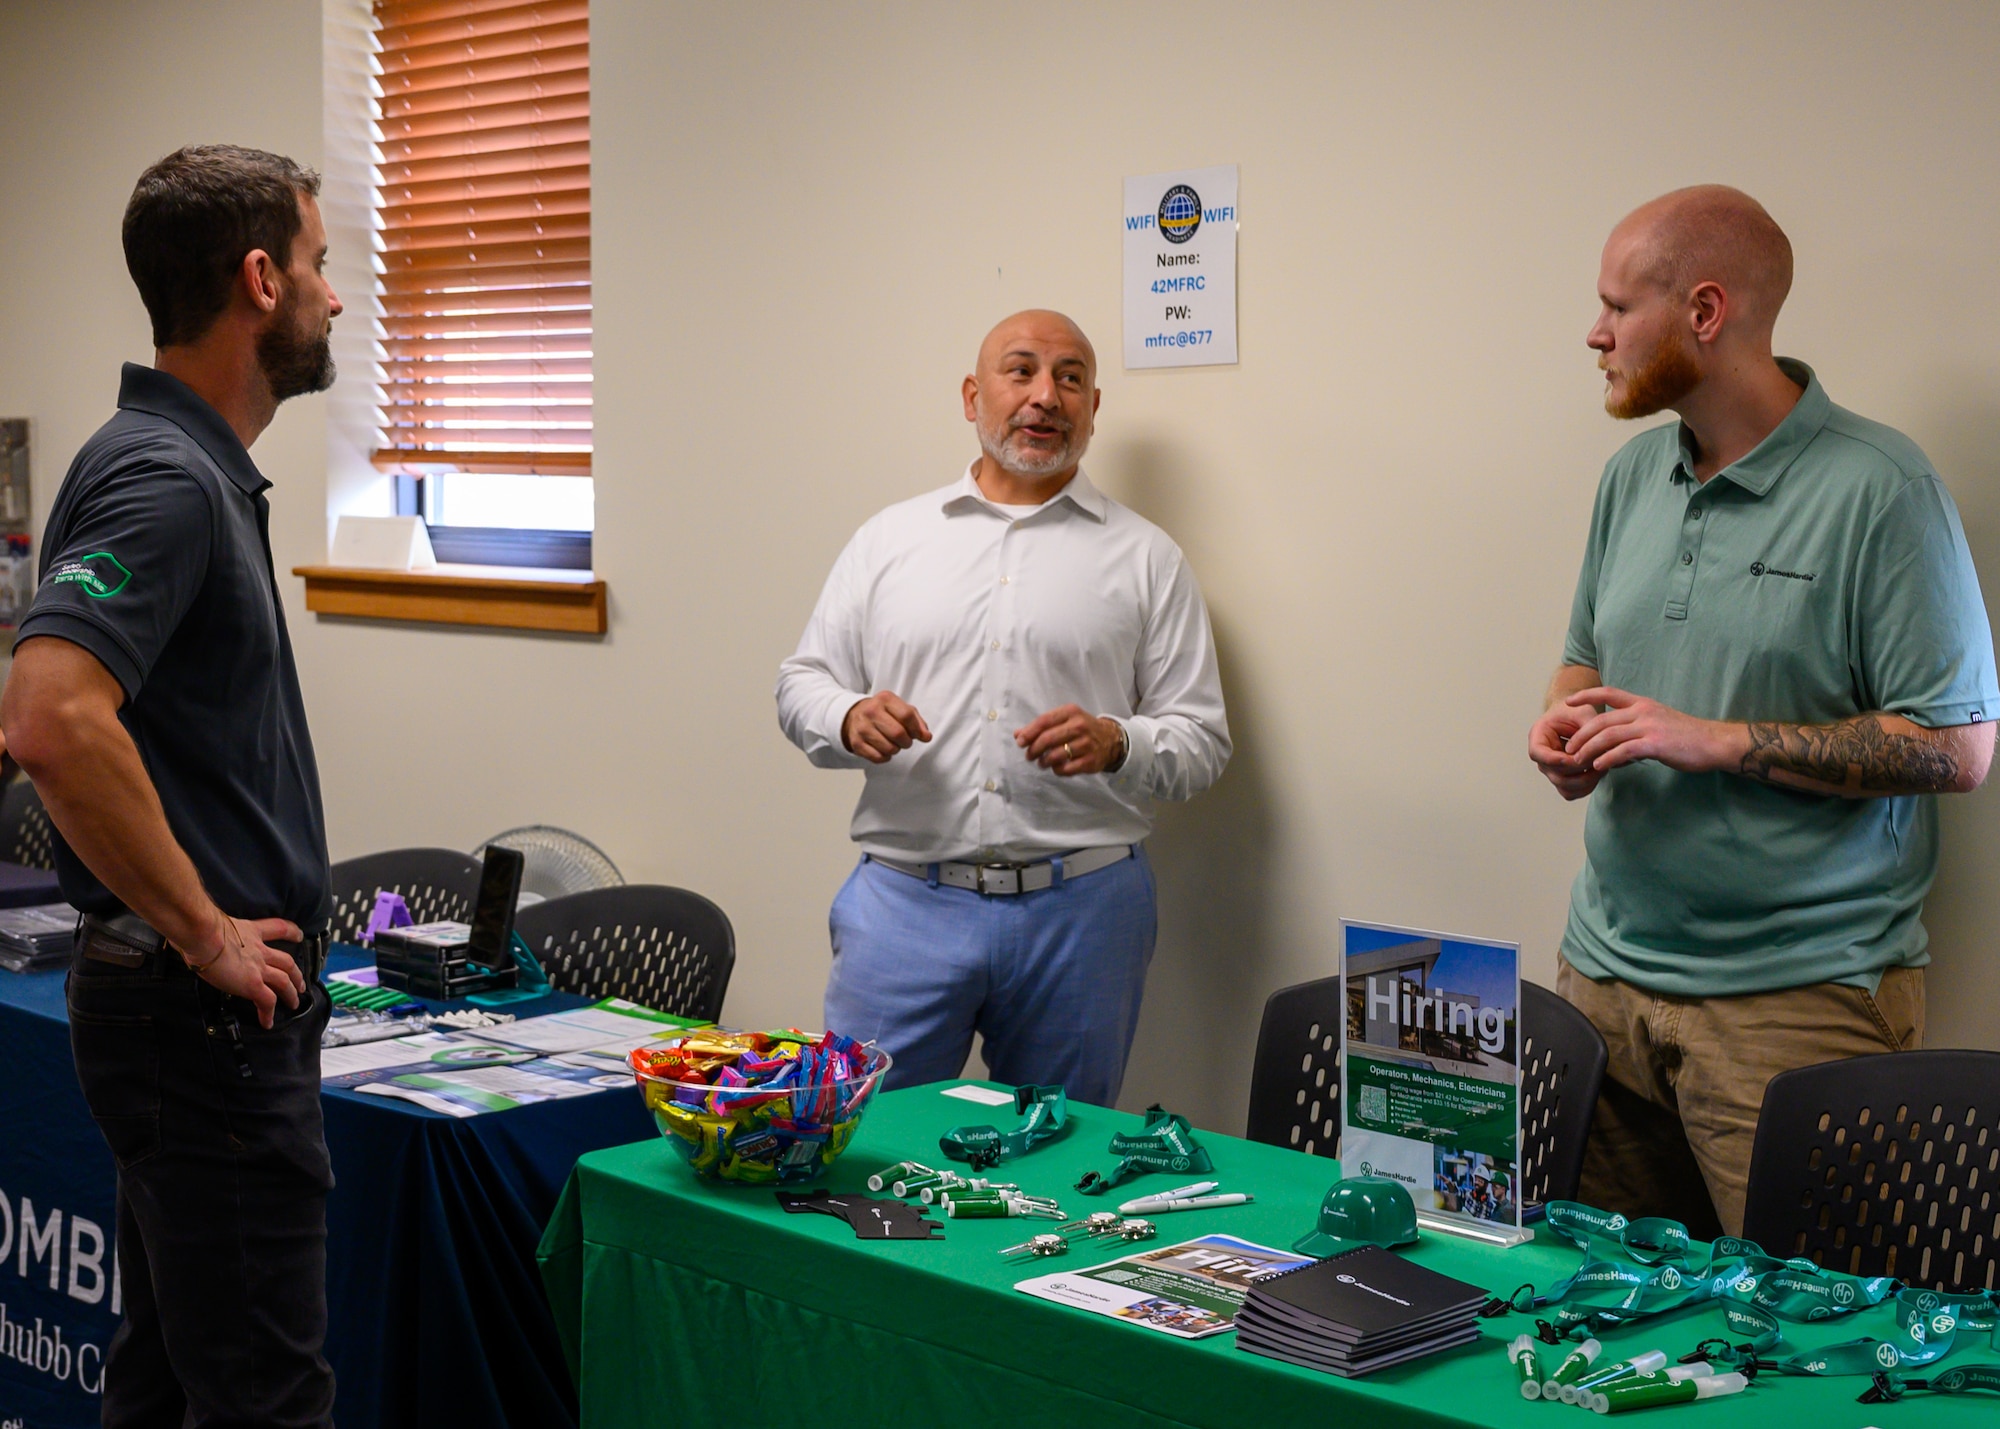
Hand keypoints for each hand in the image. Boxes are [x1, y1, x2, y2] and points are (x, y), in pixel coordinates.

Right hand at [185, 913, 304, 1029]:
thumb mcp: (214, 926)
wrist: (203, 934)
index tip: (299, 936)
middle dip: (296, 974)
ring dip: (291, 993)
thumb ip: (215, 933)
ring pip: (284, 981)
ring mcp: (258, 968)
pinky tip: (268, 1023)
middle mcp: (259, 950)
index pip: (278, 928)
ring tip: (294, 1003)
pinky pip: (267, 1001)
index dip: (291, 932)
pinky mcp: (252, 984)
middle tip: (301, 984)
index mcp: (250, 932)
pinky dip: (269, 1013)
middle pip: (287, 962)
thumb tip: (198, 939)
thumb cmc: (199, 927)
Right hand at [842, 691, 931, 763]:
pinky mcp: (856, 743)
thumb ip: (917, 721)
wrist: (854, 715)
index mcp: (885, 699)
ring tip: (892, 743)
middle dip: (907, 742)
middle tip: (905, 741)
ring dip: (896, 749)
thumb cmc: (882, 713)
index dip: (917, 729)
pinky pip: (878, 757)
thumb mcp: (900, 709)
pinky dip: (885, 757)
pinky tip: (883, 749)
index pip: (907, 715)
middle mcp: (871, 711)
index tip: (919, 735)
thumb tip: (926, 736)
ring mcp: (862, 727)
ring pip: (889, 748)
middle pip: (898, 733)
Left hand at [1015, 705, 1123, 775]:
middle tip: (1029, 755)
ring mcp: (1086, 744)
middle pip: (1047, 739)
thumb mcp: (1064, 720)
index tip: (1020, 742)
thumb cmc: (1081, 728)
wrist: (1110, 739)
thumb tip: (1018, 735)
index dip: (1029, 732)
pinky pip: (1066, 769)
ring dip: (1043, 761)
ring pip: (1055, 755)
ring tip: (1042, 762)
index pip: (1044, 721)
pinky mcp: (1090, 761)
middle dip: (1033, 749)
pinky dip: (1057, 770)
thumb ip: (1041, 726)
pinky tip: (1056, 767)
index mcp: (1071, 712)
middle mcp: (1080, 726)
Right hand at [1528, 700, 1604, 800]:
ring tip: (1602, 766)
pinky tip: (1598, 773)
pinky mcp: (1563, 779)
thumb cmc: (1575, 712)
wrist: (1575, 718)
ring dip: (1585, 781)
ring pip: (1565, 787)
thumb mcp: (1582, 712)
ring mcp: (1552, 771)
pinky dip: (1586, 787)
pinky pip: (1572, 792)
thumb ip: (1589, 726)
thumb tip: (1597, 746)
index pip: (1537, 753)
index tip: (1572, 757)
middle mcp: (1542, 757)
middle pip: (1554, 774)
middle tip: (1598, 758)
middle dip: (1579, 769)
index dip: (1554, 759)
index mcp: (1538, 737)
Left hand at [1562, 686, 1738, 775]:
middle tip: (1569, 749)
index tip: (1568, 702)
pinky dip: (1608, 759)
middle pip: (1602, 720)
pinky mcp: (1655, 744)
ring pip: (1608, 736)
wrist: (1714, 743)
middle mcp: (1643, 711)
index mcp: (1643, 703)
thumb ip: (1636, 727)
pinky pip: (1624, 750)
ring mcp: (1649, 727)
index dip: (1586, 695)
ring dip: (1589, 749)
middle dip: (1581, 735)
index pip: (1608, 693)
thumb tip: (1616, 744)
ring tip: (1578, 760)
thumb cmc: (1687, 737)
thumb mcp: (1659, 722)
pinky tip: (1599, 766)